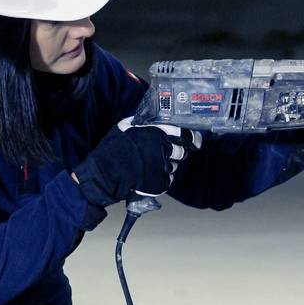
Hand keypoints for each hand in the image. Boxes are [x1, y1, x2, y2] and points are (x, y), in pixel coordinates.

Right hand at [72, 116, 201, 208]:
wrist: (108, 172)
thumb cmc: (114, 149)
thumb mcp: (125, 127)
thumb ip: (140, 124)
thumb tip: (146, 121)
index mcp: (158, 133)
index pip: (184, 134)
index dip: (193, 138)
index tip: (196, 141)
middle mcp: (164, 149)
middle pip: (181, 152)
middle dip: (176, 153)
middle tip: (164, 155)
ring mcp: (163, 167)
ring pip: (173, 167)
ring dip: (166, 166)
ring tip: (149, 166)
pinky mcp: (161, 183)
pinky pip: (167, 180)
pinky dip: (161, 179)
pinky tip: (147, 177)